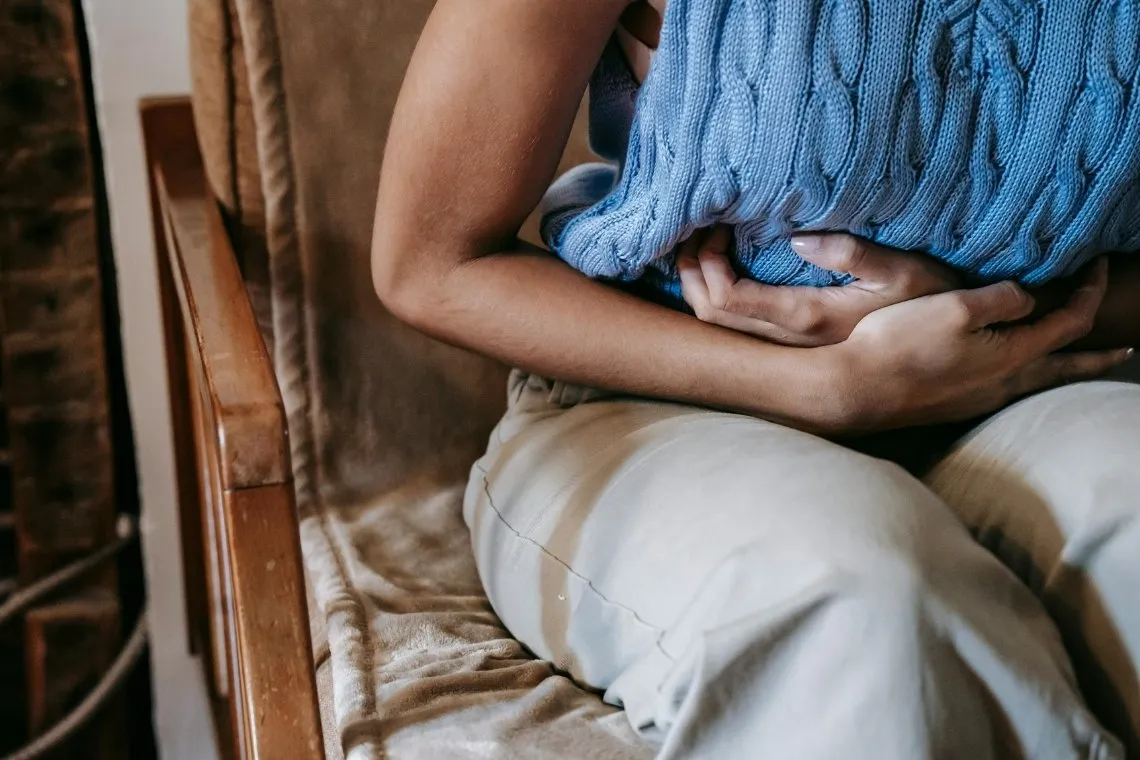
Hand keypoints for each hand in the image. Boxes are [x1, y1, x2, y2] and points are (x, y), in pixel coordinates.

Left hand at [678, 228, 960, 346]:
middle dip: (691, 272)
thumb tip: (798, 240)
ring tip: (702, 244)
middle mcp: (789, 341)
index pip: (728, 300)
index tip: (716, 226)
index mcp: (808, 318)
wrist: (947, 348)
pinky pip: (736, 326)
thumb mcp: (904, 270)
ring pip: (718, 326)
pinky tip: (721, 268)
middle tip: (695, 229)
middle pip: (710, 315)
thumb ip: (853, 254)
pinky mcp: (794, 343)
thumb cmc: (931, 301)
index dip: (706, 265)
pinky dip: (716, 295)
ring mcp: (789, 346)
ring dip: (699, 285)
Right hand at [831, 258, 1132, 431]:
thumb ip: (1001, 298)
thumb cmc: (901, 345)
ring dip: (1061, 367)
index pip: (1070, 322)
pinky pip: (1006, 387)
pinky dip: (1026, 375)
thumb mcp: (956, 306)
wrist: (855, 390)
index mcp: (1011, 355)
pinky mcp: (953, 404)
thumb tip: (1026, 298)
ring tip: (1072, 361)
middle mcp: (1003, 383)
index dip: (1090, 292)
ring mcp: (978, 399)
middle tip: (1124, 350)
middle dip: (1097, 357)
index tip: (1097, 266)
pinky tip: (1009, 371)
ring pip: (1036, 381)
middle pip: (1065, 368)